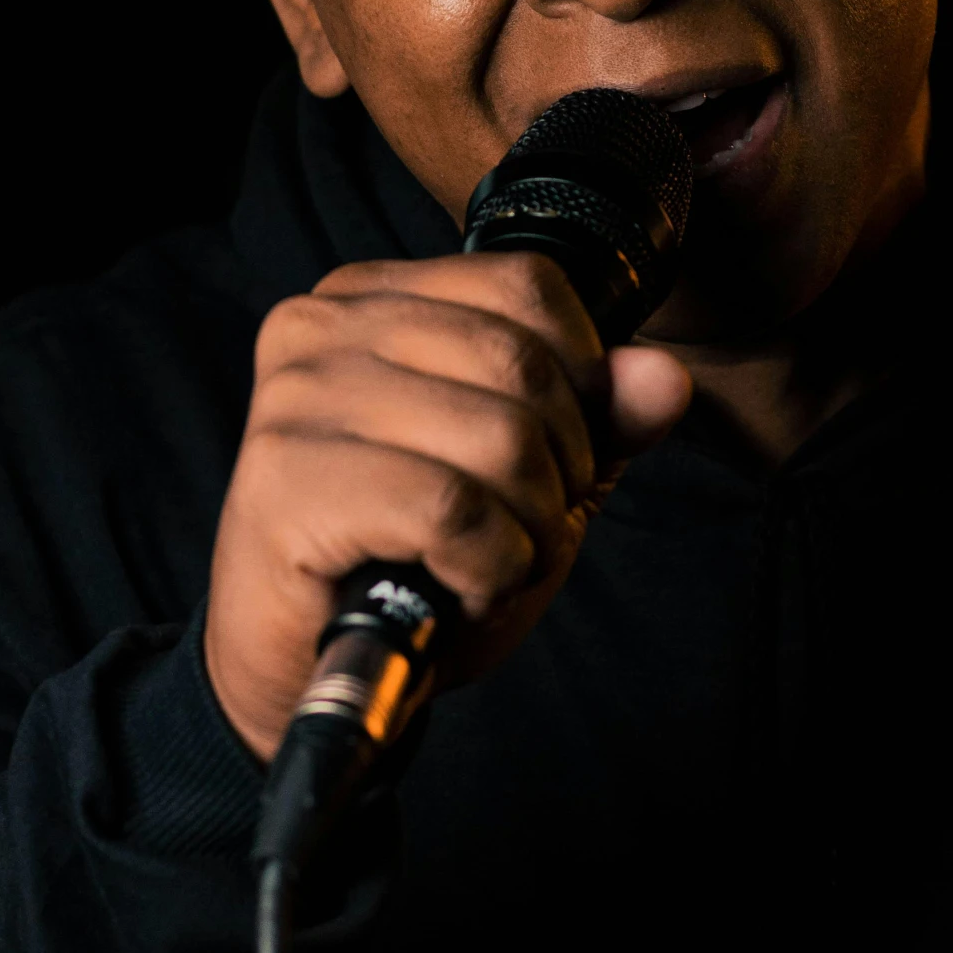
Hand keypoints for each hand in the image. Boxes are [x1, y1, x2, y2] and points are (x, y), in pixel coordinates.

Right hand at [204, 252, 691, 758]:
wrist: (305, 665)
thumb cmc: (412, 556)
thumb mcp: (529, 474)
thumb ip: (601, 419)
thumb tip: (664, 378)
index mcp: (371, 295)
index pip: (529, 287)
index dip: (583, 379)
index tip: (557, 452)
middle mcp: (321, 328)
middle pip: (523, 363)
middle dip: (561, 466)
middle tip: (521, 526)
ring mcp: (295, 402)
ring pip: (500, 439)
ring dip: (530, 528)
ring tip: (487, 560)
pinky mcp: (287, 484)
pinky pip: (454, 510)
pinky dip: (491, 565)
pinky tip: (459, 583)